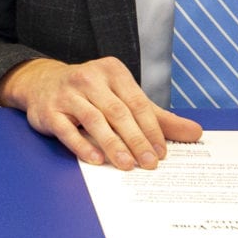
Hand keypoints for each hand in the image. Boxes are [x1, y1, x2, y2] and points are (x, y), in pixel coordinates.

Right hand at [0, 56, 200, 168]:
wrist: (42, 83)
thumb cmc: (91, 94)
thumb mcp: (124, 98)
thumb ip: (158, 118)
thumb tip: (195, 133)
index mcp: (112, 71)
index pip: (137, 103)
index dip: (151, 128)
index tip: (162, 152)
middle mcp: (89, 78)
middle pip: (118, 112)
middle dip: (136, 140)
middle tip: (150, 163)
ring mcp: (67, 94)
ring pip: (94, 120)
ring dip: (113, 144)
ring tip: (128, 165)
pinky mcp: (49, 111)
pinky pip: (67, 130)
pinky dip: (82, 145)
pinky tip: (97, 159)